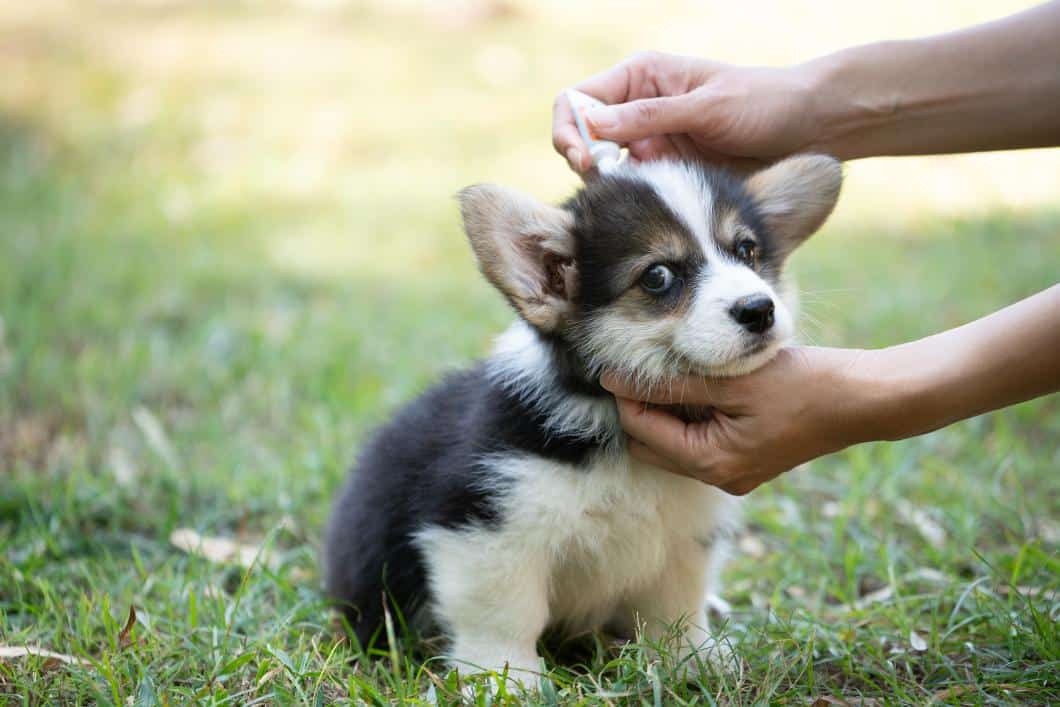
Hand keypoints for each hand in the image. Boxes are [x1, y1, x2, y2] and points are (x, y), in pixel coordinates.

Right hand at [552, 51, 822, 173]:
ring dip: (603, 183)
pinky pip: (629, 187)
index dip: (571, 129)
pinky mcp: (664, 173)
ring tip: (621, 197)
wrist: (807, 129)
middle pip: (582, 136)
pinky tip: (639, 209)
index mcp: (642, 77)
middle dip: (580, 159)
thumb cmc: (764, 104)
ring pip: (601, 166)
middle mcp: (637, 108)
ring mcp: (649, 142)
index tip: (582, 157)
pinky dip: (625, 198)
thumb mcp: (706, 107)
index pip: (579, 100)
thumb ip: (650, 116)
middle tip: (599, 182)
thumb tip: (593, 125)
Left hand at [601, 348, 870, 494]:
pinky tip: (705, 386)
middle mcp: (717, 478)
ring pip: (674, 443)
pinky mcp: (745, 462)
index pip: (640, 430)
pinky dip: (693, 416)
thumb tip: (616, 380)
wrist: (862, 399)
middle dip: (643, 407)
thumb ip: (673, 382)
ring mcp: (732, 474)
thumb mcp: (732, 380)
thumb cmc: (802, 386)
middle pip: (650, 443)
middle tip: (650, 366)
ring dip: (668, 411)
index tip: (620, 361)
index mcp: (710, 463)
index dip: (626, 395)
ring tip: (680, 372)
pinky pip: (700, 442)